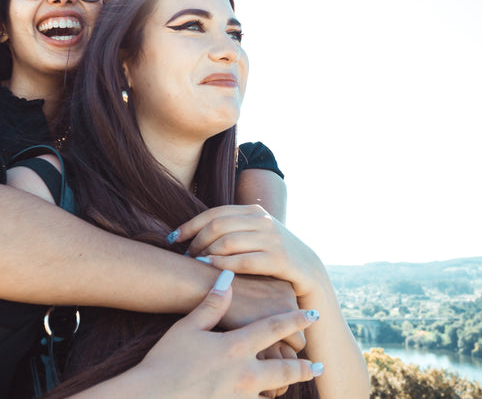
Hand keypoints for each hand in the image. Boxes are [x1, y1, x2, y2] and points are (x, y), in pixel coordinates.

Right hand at [135, 270, 322, 398]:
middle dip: (305, 366)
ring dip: (285, 387)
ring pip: (276, 392)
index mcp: (237, 345)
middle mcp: (246, 372)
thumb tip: (226, 277)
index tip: (312, 316)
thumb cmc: (166, 359)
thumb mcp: (189, 326)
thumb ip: (212, 303)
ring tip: (292, 386)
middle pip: (289, 367)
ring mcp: (242, 397)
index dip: (297, 320)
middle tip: (318, 365)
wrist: (151, 396)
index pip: (277, 327)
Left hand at [176, 205, 326, 298]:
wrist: (308, 270)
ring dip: (206, 254)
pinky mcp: (278, 259)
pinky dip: (223, 265)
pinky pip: (243, 260)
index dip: (190, 225)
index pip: (215, 213)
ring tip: (194, 264)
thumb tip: (198, 230)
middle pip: (218, 226)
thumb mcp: (256, 234)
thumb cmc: (273, 254)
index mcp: (253, 211)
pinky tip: (210, 269)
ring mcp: (271, 238)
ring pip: (228, 242)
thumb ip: (234, 228)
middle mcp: (262, 221)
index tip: (173, 238)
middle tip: (184, 256)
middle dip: (196, 241)